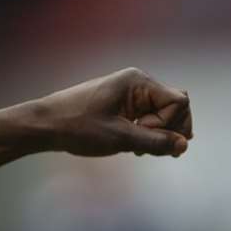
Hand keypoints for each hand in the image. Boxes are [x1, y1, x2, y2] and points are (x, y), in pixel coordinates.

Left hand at [37, 67, 192, 157]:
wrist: (46, 125)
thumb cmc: (79, 127)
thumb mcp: (120, 137)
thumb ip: (155, 142)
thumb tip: (185, 145)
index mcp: (137, 81)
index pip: (179, 102)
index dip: (169, 124)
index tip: (142, 132)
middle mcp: (137, 83)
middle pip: (175, 107)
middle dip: (167, 131)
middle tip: (145, 148)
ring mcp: (130, 94)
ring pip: (163, 115)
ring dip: (157, 135)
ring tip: (135, 148)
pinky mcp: (123, 105)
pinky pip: (149, 118)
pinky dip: (146, 133)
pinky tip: (132, 145)